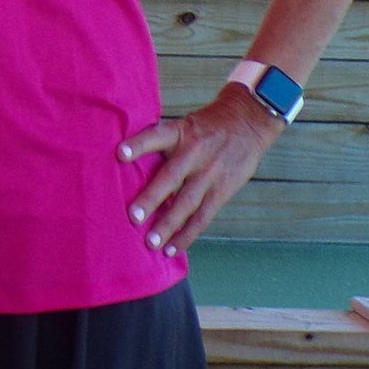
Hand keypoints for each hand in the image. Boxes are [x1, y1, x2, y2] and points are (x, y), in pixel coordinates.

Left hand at [117, 84, 282, 255]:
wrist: (249, 121)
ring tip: (152, 243)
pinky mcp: (222, 190)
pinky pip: (203, 216)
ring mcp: (210, 173)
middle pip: (171, 177)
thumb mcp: (185, 124)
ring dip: (169, 224)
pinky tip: (174, 247)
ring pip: (187, 203)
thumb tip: (130, 163)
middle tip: (133, 217)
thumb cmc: (206, 126)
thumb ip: (164, 142)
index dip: (138, 145)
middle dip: (152, 198)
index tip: (120, 154)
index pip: (156, 136)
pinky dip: (188, 234)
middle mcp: (194, 153)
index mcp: (180, 132)